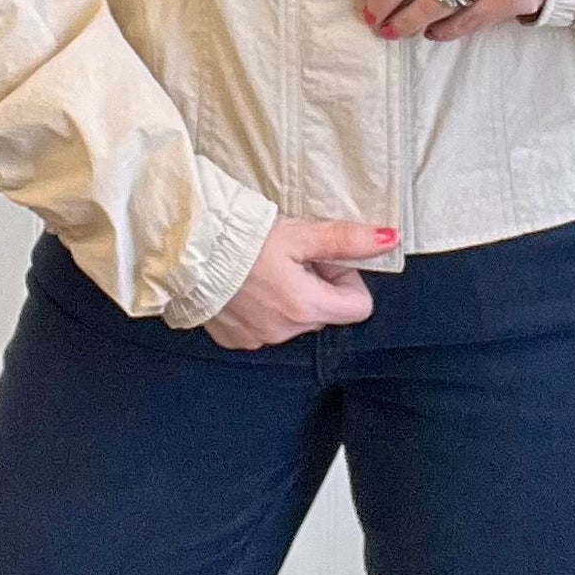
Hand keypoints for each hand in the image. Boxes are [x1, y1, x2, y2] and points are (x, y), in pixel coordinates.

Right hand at [203, 216, 398, 348]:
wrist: (185, 250)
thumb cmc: (243, 239)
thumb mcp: (300, 234)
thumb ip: (346, 240)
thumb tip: (389, 240)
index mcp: (306, 308)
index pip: (359, 307)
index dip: (347, 279)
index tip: (323, 259)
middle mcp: (285, 333)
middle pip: (325, 313)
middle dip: (317, 286)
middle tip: (291, 257)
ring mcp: (258, 340)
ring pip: (294, 321)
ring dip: (288, 298)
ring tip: (263, 269)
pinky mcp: (234, 340)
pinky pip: (264, 328)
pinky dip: (261, 308)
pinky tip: (245, 285)